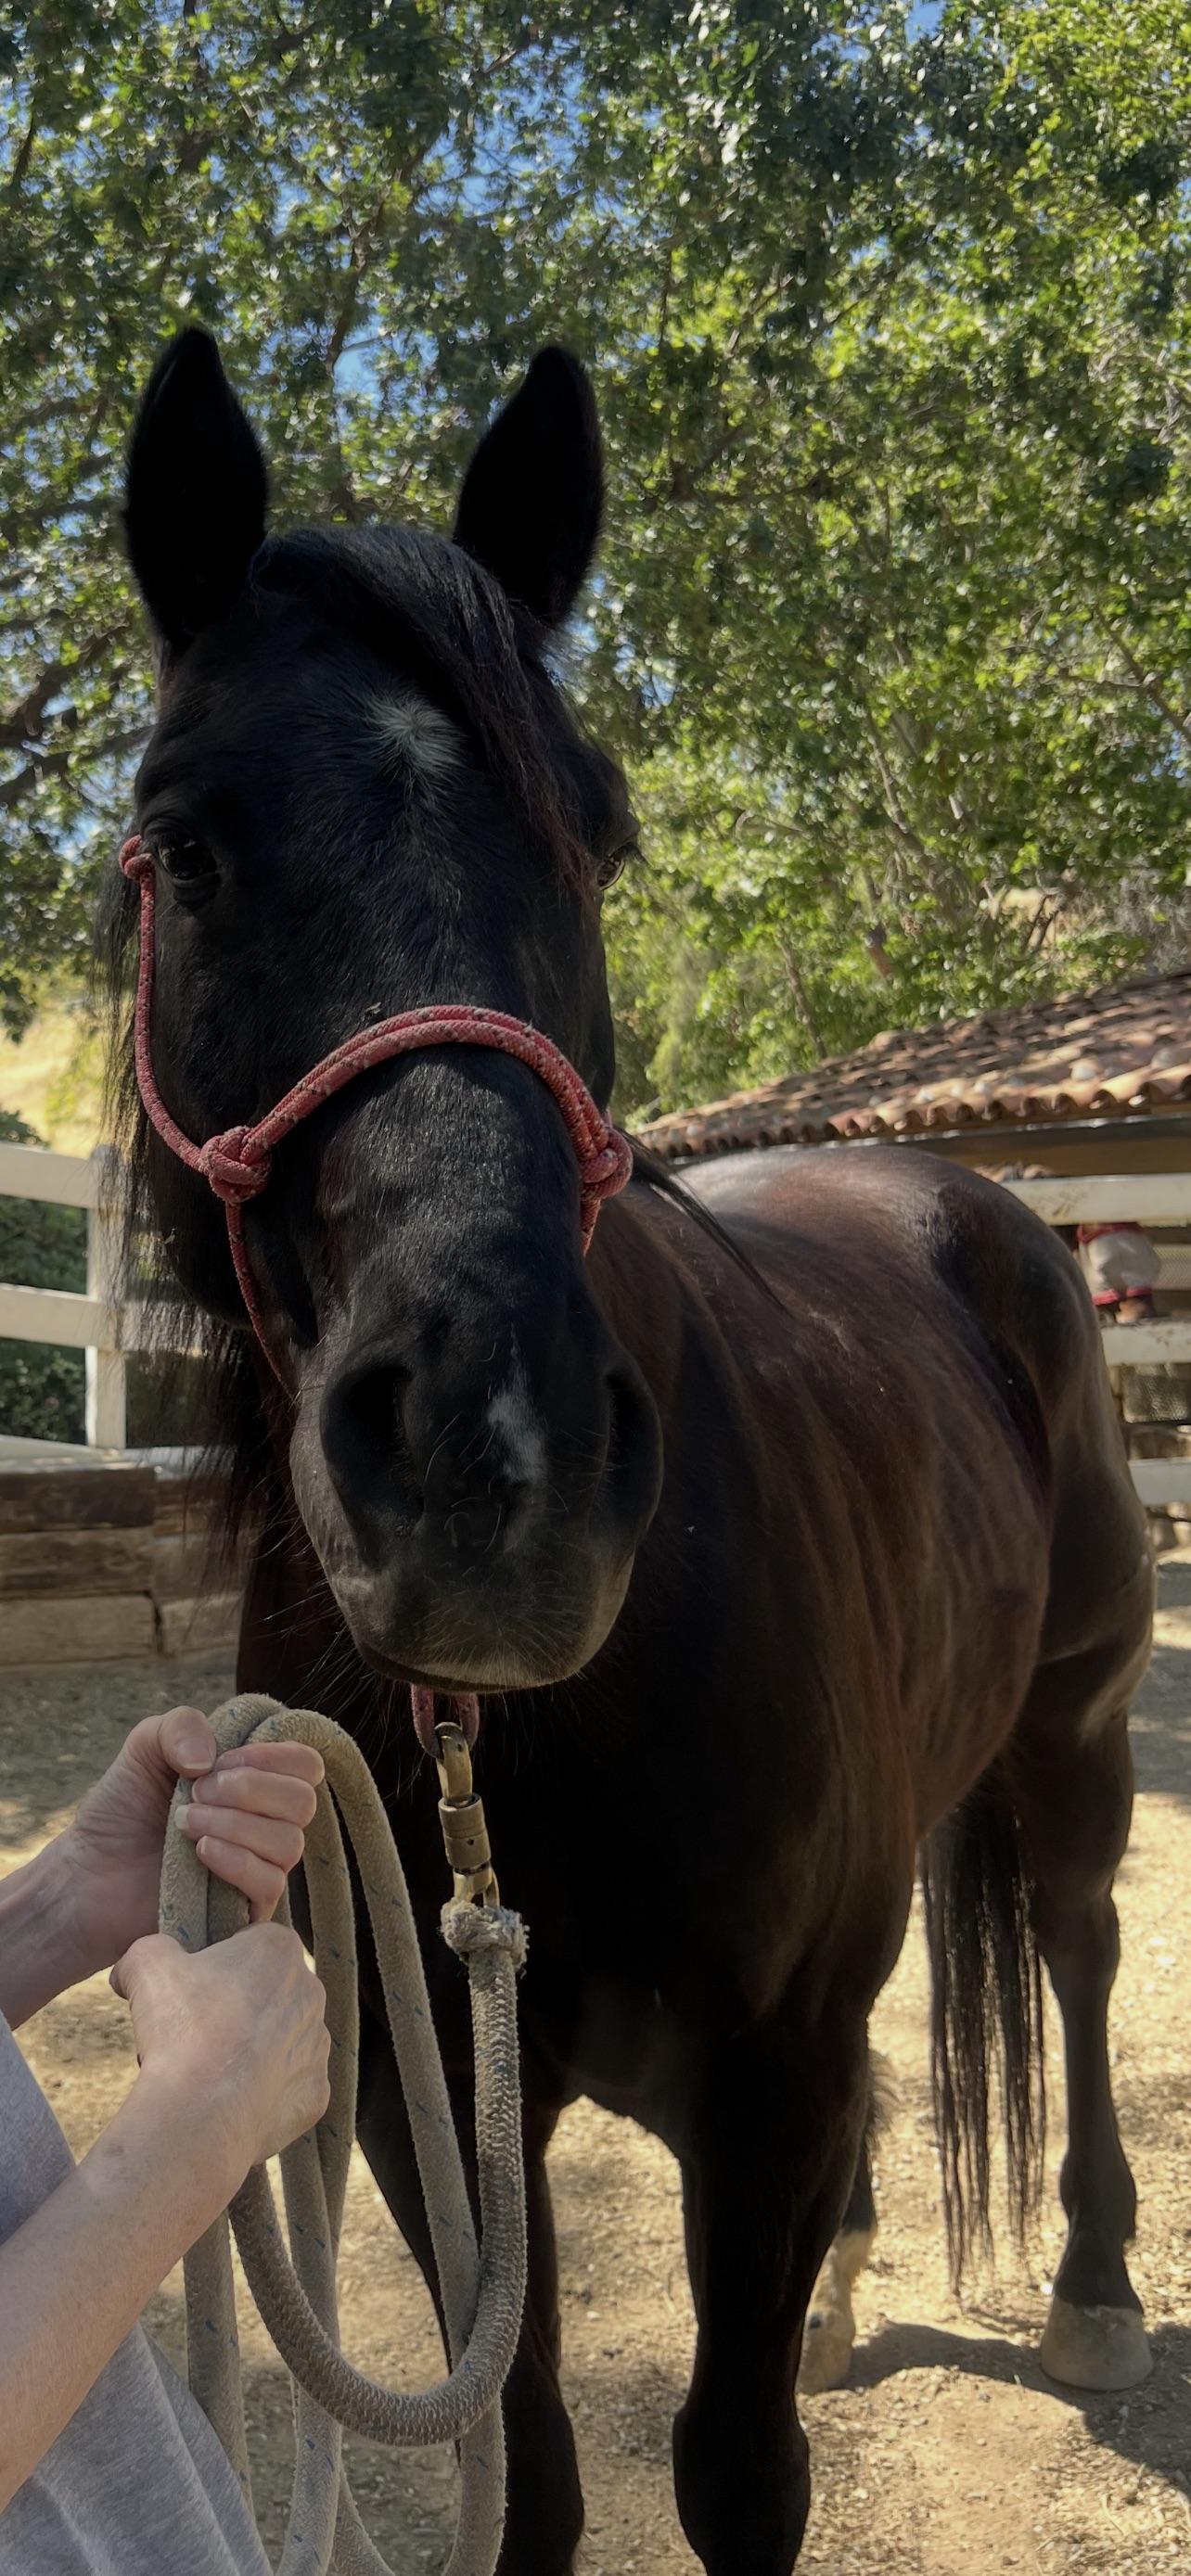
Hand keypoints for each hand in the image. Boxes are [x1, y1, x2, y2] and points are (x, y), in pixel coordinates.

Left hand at [61, 1707, 323, 1976]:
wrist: (89, 1873)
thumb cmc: (122, 1810)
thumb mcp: (145, 1747)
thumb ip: (182, 1725)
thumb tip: (212, 1761)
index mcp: (256, 1782)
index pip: (305, 1765)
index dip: (270, 1758)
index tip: (220, 1764)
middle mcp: (266, 1824)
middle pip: (303, 1801)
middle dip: (249, 1790)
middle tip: (196, 1794)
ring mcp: (259, 1868)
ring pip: (289, 1842)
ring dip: (234, 1824)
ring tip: (184, 1824)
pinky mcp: (246, 1910)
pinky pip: (271, 1882)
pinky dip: (237, 1860)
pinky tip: (200, 1852)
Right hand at [111, 1924, 330, 2184]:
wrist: (201, 2113)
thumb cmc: (181, 2028)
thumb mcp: (146, 1964)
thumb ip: (147, 1950)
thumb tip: (129, 1971)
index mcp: (280, 1950)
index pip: (249, 1945)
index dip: (216, 1965)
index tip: (192, 1989)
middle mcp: (311, 1992)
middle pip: (267, 1993)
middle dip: (236, 2009)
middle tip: (195, 2033)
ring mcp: (318, 2046)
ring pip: (281, 2041)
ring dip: (253, 2050)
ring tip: (209, 2071)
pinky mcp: (316, 2094)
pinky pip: (288, 2088)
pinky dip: (264, 2094)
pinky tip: (231, 2100)